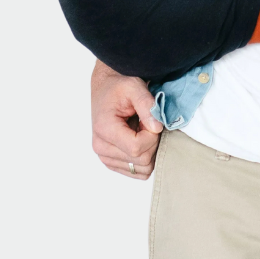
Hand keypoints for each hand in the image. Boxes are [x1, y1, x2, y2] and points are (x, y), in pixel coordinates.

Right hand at [90, 59, 162, 179]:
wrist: (106, 89)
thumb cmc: (118, 87)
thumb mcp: (134, 87)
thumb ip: (147, 105)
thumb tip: (157, 128)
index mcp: (105, 130)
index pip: (136, 148)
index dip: (152, 135)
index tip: (151, 119)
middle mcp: (102, 148)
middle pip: (141, 160)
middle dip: (152, 141)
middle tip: (147, 122)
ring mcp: (106, 157)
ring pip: (142, 169)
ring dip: (150, 150)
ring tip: (142, 130)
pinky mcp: (113, 162)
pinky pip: (138, 172)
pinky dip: (145, 157)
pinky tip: (140, 139)